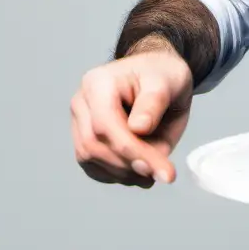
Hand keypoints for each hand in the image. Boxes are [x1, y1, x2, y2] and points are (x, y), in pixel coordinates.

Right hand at [70, 39, 193, 187]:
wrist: (159, 75)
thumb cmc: (163, 75)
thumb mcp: (169, 81)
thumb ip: (154, 103)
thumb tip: (138, 129)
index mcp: (99, 82)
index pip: (105, 124)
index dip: (131, 150)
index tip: (158, 167)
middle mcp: (82, 103)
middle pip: (94, 145)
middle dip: (129, 164)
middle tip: (162, 173)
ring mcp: (79, 122)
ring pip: (91, 159)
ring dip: (124, 173)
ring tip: (154, 172)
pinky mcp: (85, 139)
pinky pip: (93, 166)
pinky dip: (117, 174)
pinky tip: (141, 172)